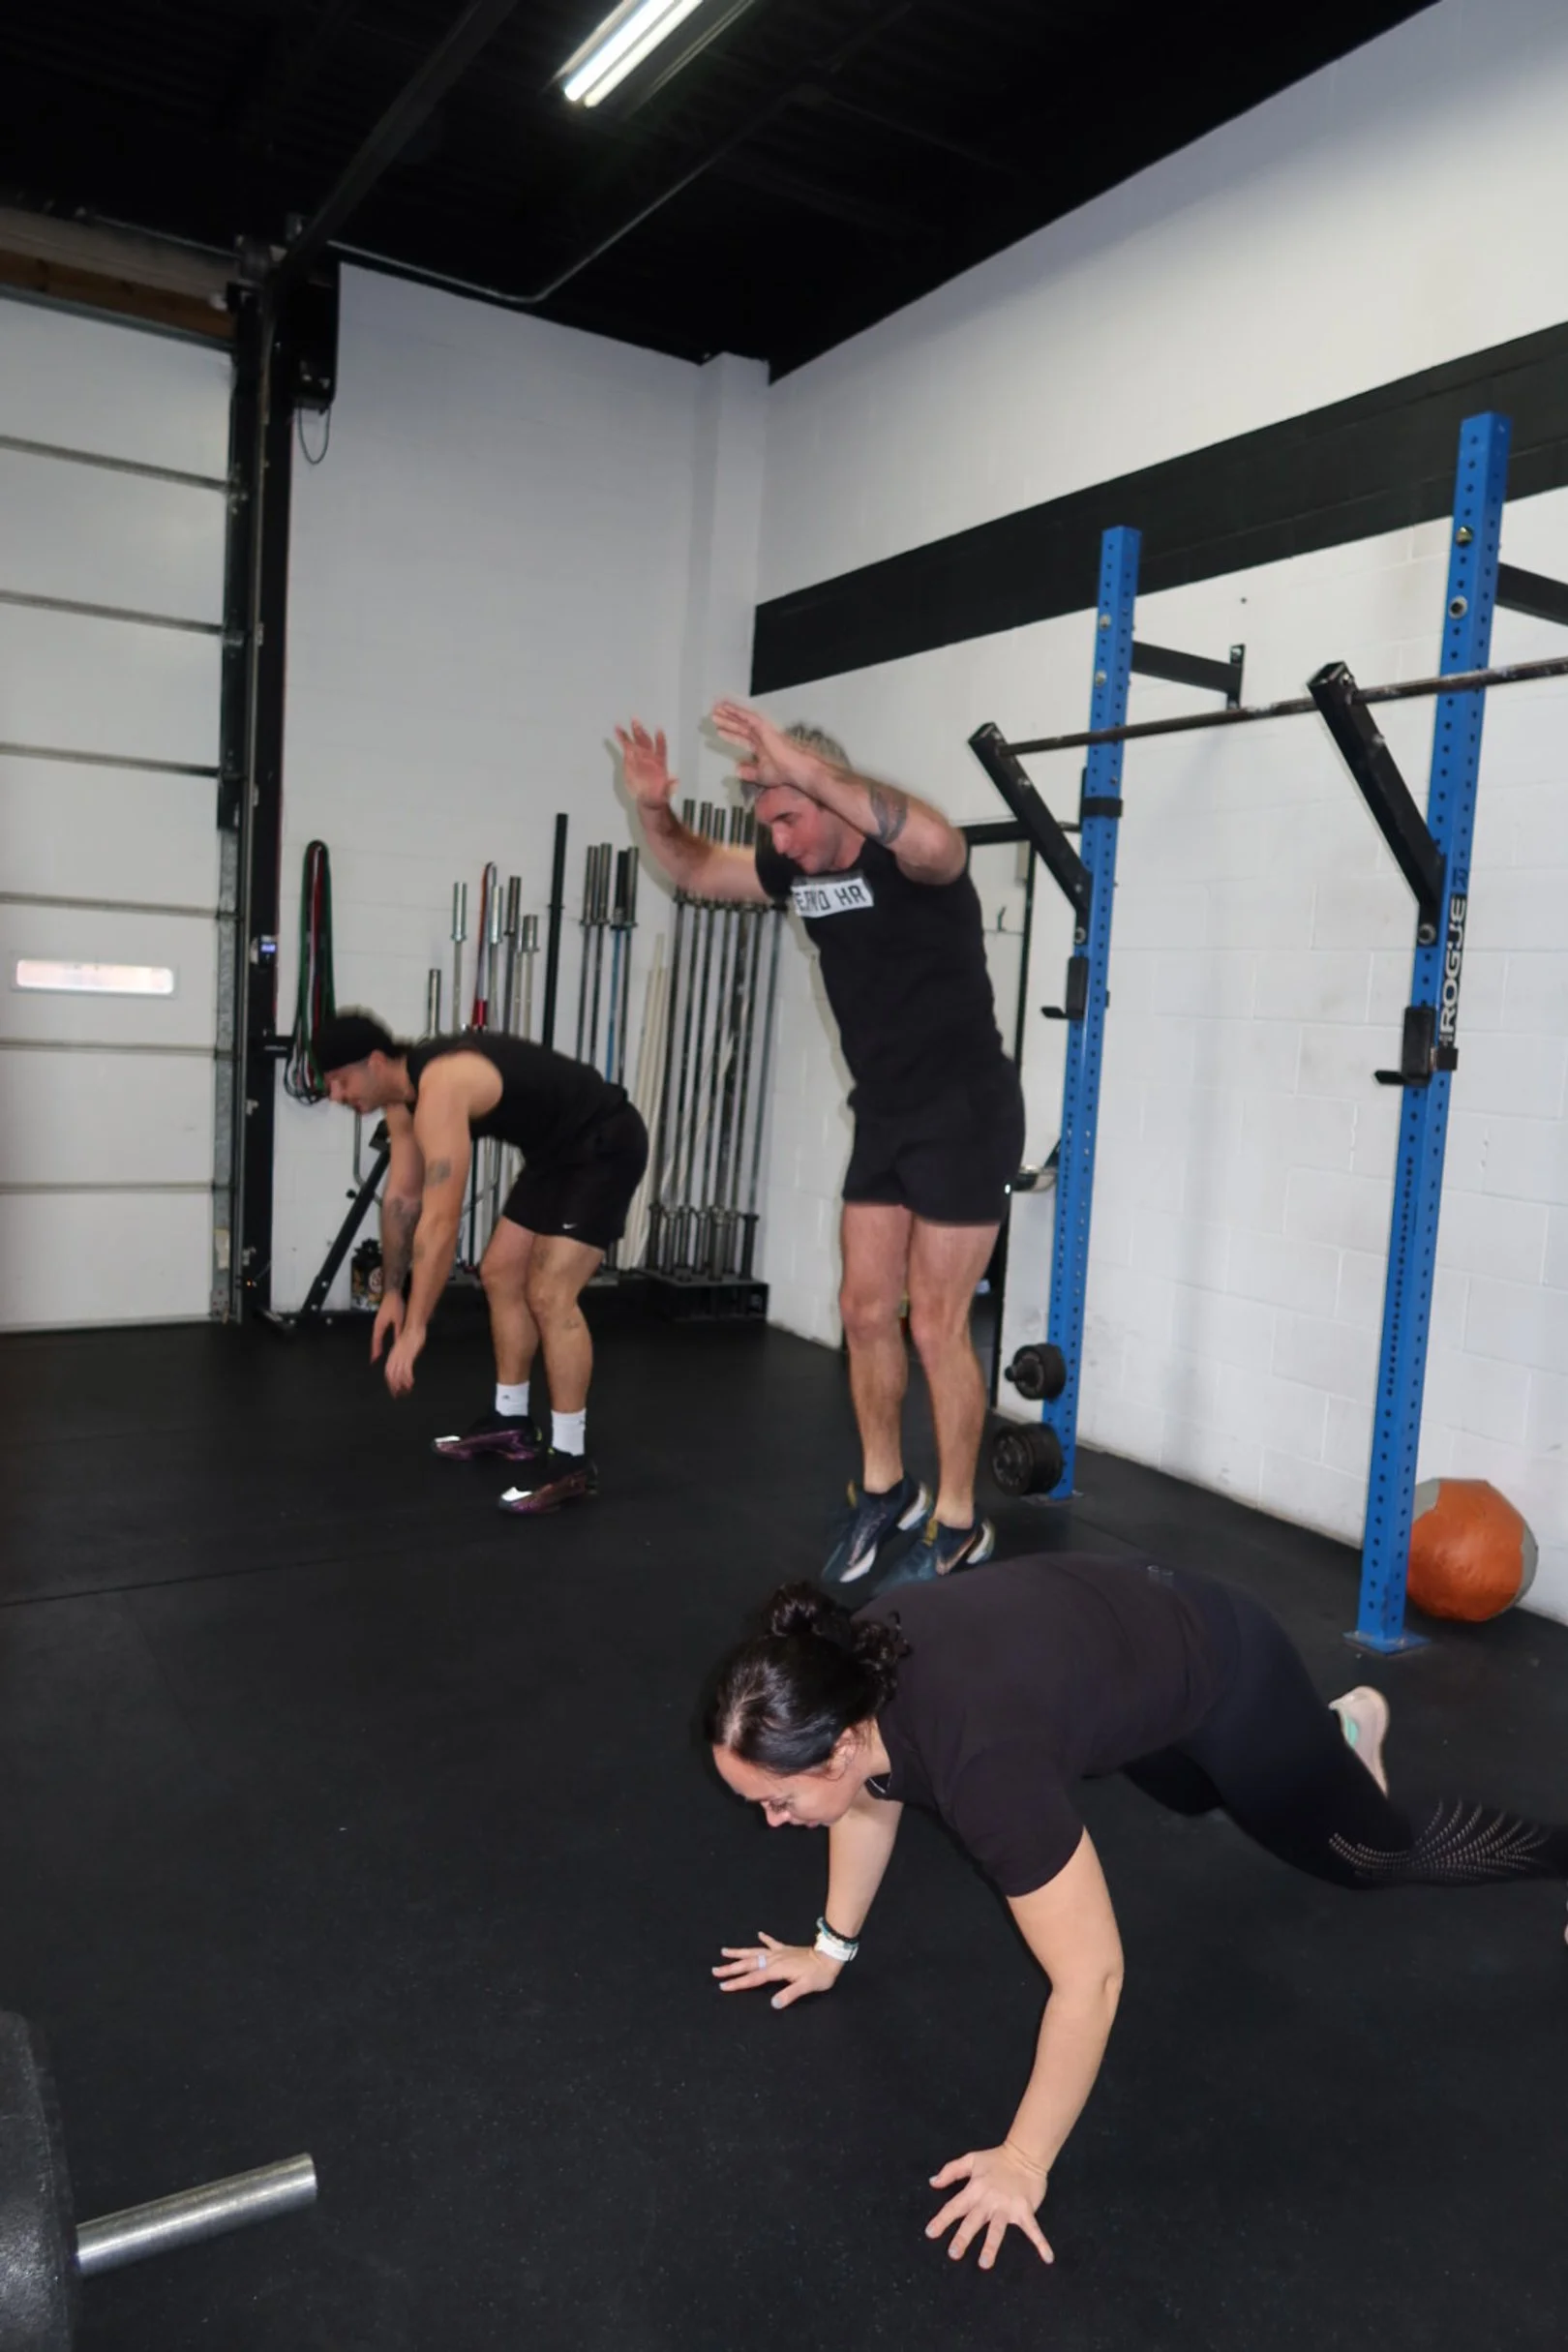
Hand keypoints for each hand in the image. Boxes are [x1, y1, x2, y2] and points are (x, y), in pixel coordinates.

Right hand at [369, 1292, 404, 1363]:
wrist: (392, 1292)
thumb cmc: (395, 1306)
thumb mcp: (399, 1320)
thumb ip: (398, 1331)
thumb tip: (399, 1342)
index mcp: (380, 1326)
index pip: (376, 1341)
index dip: (376, 1350)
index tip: (374, 1359)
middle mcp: (377, 1325)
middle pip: (375, 1339)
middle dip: (375, 1349)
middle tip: (374, 1358)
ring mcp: (378, 1322)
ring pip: (376, 1336)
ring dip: (376, 1344)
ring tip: (377, 1352)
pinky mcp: (381, 1319)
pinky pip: (379, 1332)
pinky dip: (378, 1338)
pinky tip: (381, 1341)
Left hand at [383, 1324, 425, 1396]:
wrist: (414, 1326)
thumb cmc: (411, 1335)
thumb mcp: (405, 1347)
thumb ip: (403, 1356)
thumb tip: (404, 1364)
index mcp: (393, 1355)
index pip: (388, 1371)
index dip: (390, 1382)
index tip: (393, 1390)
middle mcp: (395, 1357)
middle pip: (391, 1374)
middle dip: (393, 1386)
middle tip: (397, 1395)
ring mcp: (401, 1356)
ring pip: (398, 1374)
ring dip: (401, 1384)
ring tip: (405, 1391)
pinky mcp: (408, 1355)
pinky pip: (406, 1369)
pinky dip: (408, 1378)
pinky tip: (410, 1383)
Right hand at [615, 720, 676, 811]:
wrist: (648, 798)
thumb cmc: (658, 793)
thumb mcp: (667, 790)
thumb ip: (670, 785)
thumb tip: (676, 781)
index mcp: (660, 761)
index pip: (661, 748)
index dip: (660, 740)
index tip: (659, 730)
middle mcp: (650, 756)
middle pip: (646, 741)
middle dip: (641, 731)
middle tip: (636, 720)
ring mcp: (640, 756)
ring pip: (637, 741)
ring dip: (634, 731)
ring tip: (629, 721)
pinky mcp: (629, 760)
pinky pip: (626, 746)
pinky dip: (622, 738)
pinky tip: (618, 729)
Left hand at [709, 701, 826, 796]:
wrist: (793, 769)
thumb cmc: (782, 773)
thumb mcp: (761, 775)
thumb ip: (749, 772)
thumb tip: (737, 770)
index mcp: (761, 746)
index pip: (742, 738)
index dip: (730, 734)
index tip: (719, 731)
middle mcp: (761, 736)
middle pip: (740, 726)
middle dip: (727, 721)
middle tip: (714, 715)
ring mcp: (763, 730)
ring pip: (743, 719)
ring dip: (730, 713)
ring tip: (717, 708)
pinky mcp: (764, 727)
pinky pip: (748, 717)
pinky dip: (738, 712)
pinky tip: (728, 709)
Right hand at [712, 1930, 841, 2010]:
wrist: (830, 1956)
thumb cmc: (819, 1975)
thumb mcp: (806, 1987)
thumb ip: (789, 1995)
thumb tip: (773, 2004)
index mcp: (776, 1970)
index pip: (753, 1978)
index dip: (737, 1983)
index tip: (723, 1985)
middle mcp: (774, 1959)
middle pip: (748, 1964)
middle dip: (731, 1968)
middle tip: (715, 1970)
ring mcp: (779, 1953)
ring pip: (755, 1952)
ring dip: (740, 1952)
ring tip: (725, 1951)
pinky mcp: (786, 1949)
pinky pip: (772, 1943)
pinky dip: (765, 1939)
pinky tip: (759, 1934)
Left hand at [926, 2143, 1053, 2270]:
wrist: (1024, 2154)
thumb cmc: (996, 2159)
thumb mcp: (971, 2160)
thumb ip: (951, 2171)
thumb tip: (932, 2182)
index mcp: (975, 2189)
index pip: (955, 2206)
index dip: (942, 2219)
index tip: (930, 2233)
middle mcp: (989, 2200)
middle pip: (973, 2221)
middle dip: (963, 2237)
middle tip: (953, 2254)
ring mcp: (1007, 2206)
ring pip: (997, 2229)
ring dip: (991, 2246)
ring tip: (984, 2263)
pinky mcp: (1025, 2210)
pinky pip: (1033, 2228)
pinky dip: (1040, 2242)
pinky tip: (1047, 2257)